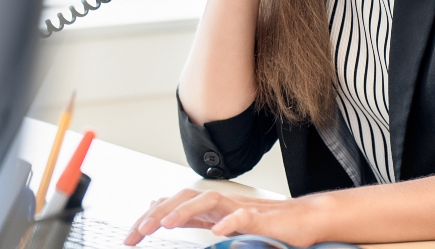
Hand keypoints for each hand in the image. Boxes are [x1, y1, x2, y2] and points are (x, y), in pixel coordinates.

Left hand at [123, 189, 324, 246]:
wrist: (303, 219)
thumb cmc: (264, 222)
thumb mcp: (222, 222)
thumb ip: (196, 218)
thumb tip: (167, 216)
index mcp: (210, 207)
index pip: (174, 205)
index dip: (149, 217)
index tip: (130, 236)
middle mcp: (221, 203)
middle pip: (184, 198)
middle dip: (158, 213)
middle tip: (137, 232)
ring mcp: (240, 208)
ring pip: (208, 200)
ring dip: (184, 211)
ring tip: (166, 224)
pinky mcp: (261, 218)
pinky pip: (243, 217)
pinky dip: (229, 221)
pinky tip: (216, 231)